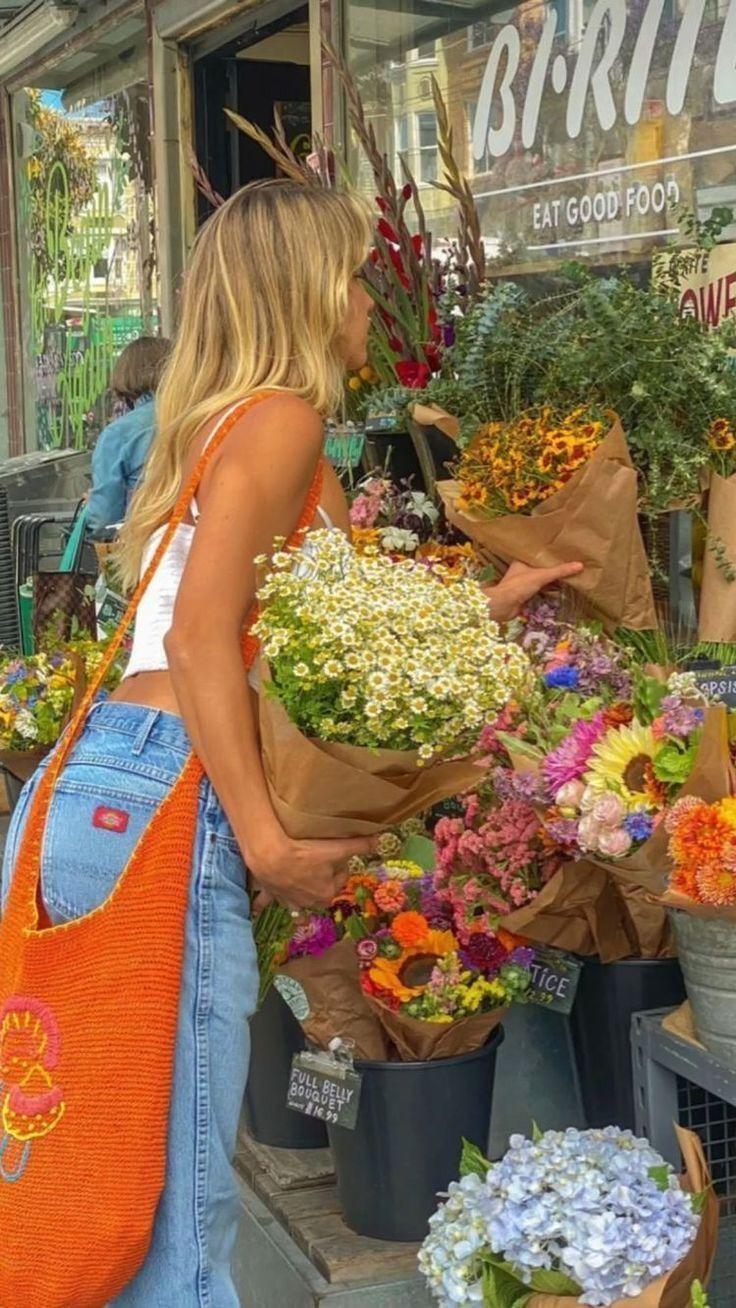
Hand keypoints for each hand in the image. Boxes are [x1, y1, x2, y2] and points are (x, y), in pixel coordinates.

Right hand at [248, 831, 378, 909]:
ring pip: (299, 902)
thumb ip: (360, 845)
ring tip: (297, 886)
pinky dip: (263, 905)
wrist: (272, 857)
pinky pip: (267, 903)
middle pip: (321, 888)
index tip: (333, 850)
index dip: (339, 863)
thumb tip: (382, 840)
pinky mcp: (272, 895)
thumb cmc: (307, 854)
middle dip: (321, 877)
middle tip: (317, 857)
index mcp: (327, 893)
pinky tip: (257, 912)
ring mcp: (290, 901)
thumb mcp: (337, 848)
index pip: (340, 876)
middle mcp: (310, 903)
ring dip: (300, 896)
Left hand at [484, 559, 583, 622]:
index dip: (550, 552)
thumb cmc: (519, 586)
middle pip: (541, 566)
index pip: (539, 554)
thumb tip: (580, 565)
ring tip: (569, 573)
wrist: (503, 606)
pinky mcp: (526, 594)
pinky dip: (549, 589)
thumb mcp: (541, 575)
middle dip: (554, 566)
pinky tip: (561, 587)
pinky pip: (541, 589)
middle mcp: (522, 570)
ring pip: (541, 578)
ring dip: (552, 578)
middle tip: (571, 562)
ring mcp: (524, 583)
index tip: (564, 550)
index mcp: (522, 560)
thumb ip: (560, 571)